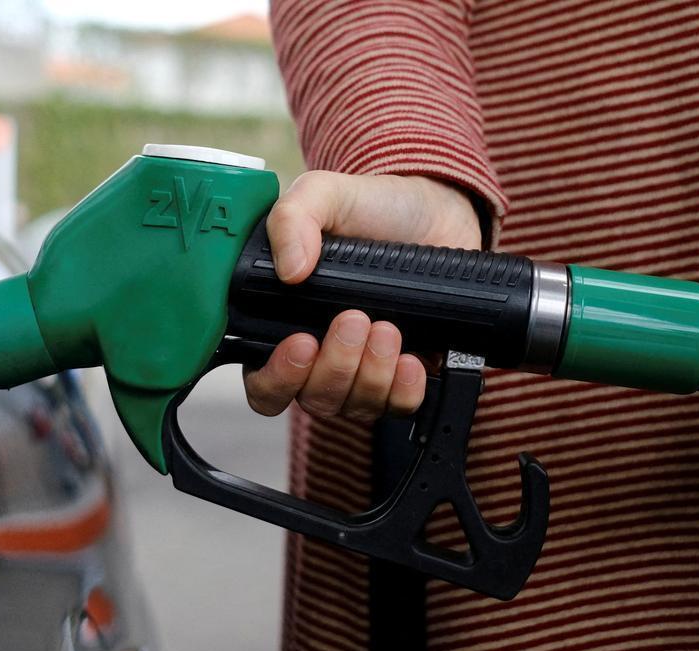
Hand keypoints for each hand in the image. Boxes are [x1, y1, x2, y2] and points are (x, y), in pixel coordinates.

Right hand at [243, 171, 481, 422]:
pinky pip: (397, 407)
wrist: (435, 212)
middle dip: (334, 366)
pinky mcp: (403, 376)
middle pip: (311, 398)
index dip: (277, 377)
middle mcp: (318, 356)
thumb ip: (293, 217)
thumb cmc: (371, 207)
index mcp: (282, 321)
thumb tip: (289, 269)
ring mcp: (360, 371)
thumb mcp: (324, 195)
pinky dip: (403, 390)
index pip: (263, 382)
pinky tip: (411, 359)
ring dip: (370, 373)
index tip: (301, 343)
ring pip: (353, 406)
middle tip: (355, 319)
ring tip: (387, 326)